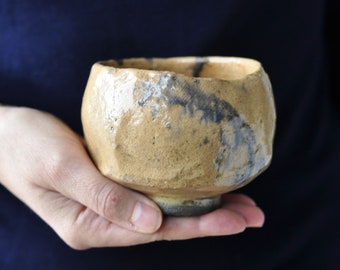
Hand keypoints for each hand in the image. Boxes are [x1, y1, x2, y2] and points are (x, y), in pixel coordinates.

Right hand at [0, 106, 263, 248]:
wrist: (5, 134)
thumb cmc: (26, 146)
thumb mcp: (60, 167)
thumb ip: (104, 197)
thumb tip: (152, 225)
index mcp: (90, 226)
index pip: (154, 233)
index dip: (197, 226)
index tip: (236, 220)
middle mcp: (104, 221)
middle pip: (166, 226)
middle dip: (211, 221)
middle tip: (253, 214)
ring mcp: (110, 205)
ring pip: (165, 211)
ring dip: (203, 208)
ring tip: (241, 204)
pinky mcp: (113, 186)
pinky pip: (154, 194)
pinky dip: (182, 192)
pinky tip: (204, 187)